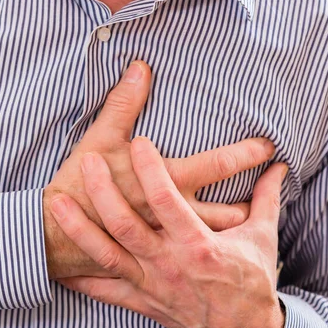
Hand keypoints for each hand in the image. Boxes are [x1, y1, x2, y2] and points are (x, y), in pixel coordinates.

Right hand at [44, 61, 274, 279]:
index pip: (218, 165)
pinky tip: (220, 253)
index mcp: (166, 182)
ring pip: (215, 240)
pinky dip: (210, 253)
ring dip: (237, 230)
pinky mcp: (156, 260)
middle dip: (253, 202)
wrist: (55, 235)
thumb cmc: (78, 186)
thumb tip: (141, 67)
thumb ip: (122, 104)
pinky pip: (191, 258)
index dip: (246, 154)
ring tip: (252, 222)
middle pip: (227, 211)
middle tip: (273, 192)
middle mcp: (174, 216)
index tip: (269, 145)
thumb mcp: (99, 140)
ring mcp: (167, 242)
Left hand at [51, 137, 287, 327]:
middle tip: (88, 161)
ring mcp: (152, 285)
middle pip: (126, 223)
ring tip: (56, 201)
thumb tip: (279, 167)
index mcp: (199, 244)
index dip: (151, 168)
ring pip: (107, 254)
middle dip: (104, 190)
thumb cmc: (252, 282)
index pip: (168, 199)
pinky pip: (105, 292)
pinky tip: (57, 263)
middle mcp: (169, 263)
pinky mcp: (143, 302)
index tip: (139, 142)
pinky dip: (81, 279)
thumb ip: (266, 199)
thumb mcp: (262, 238)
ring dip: (79, 227)